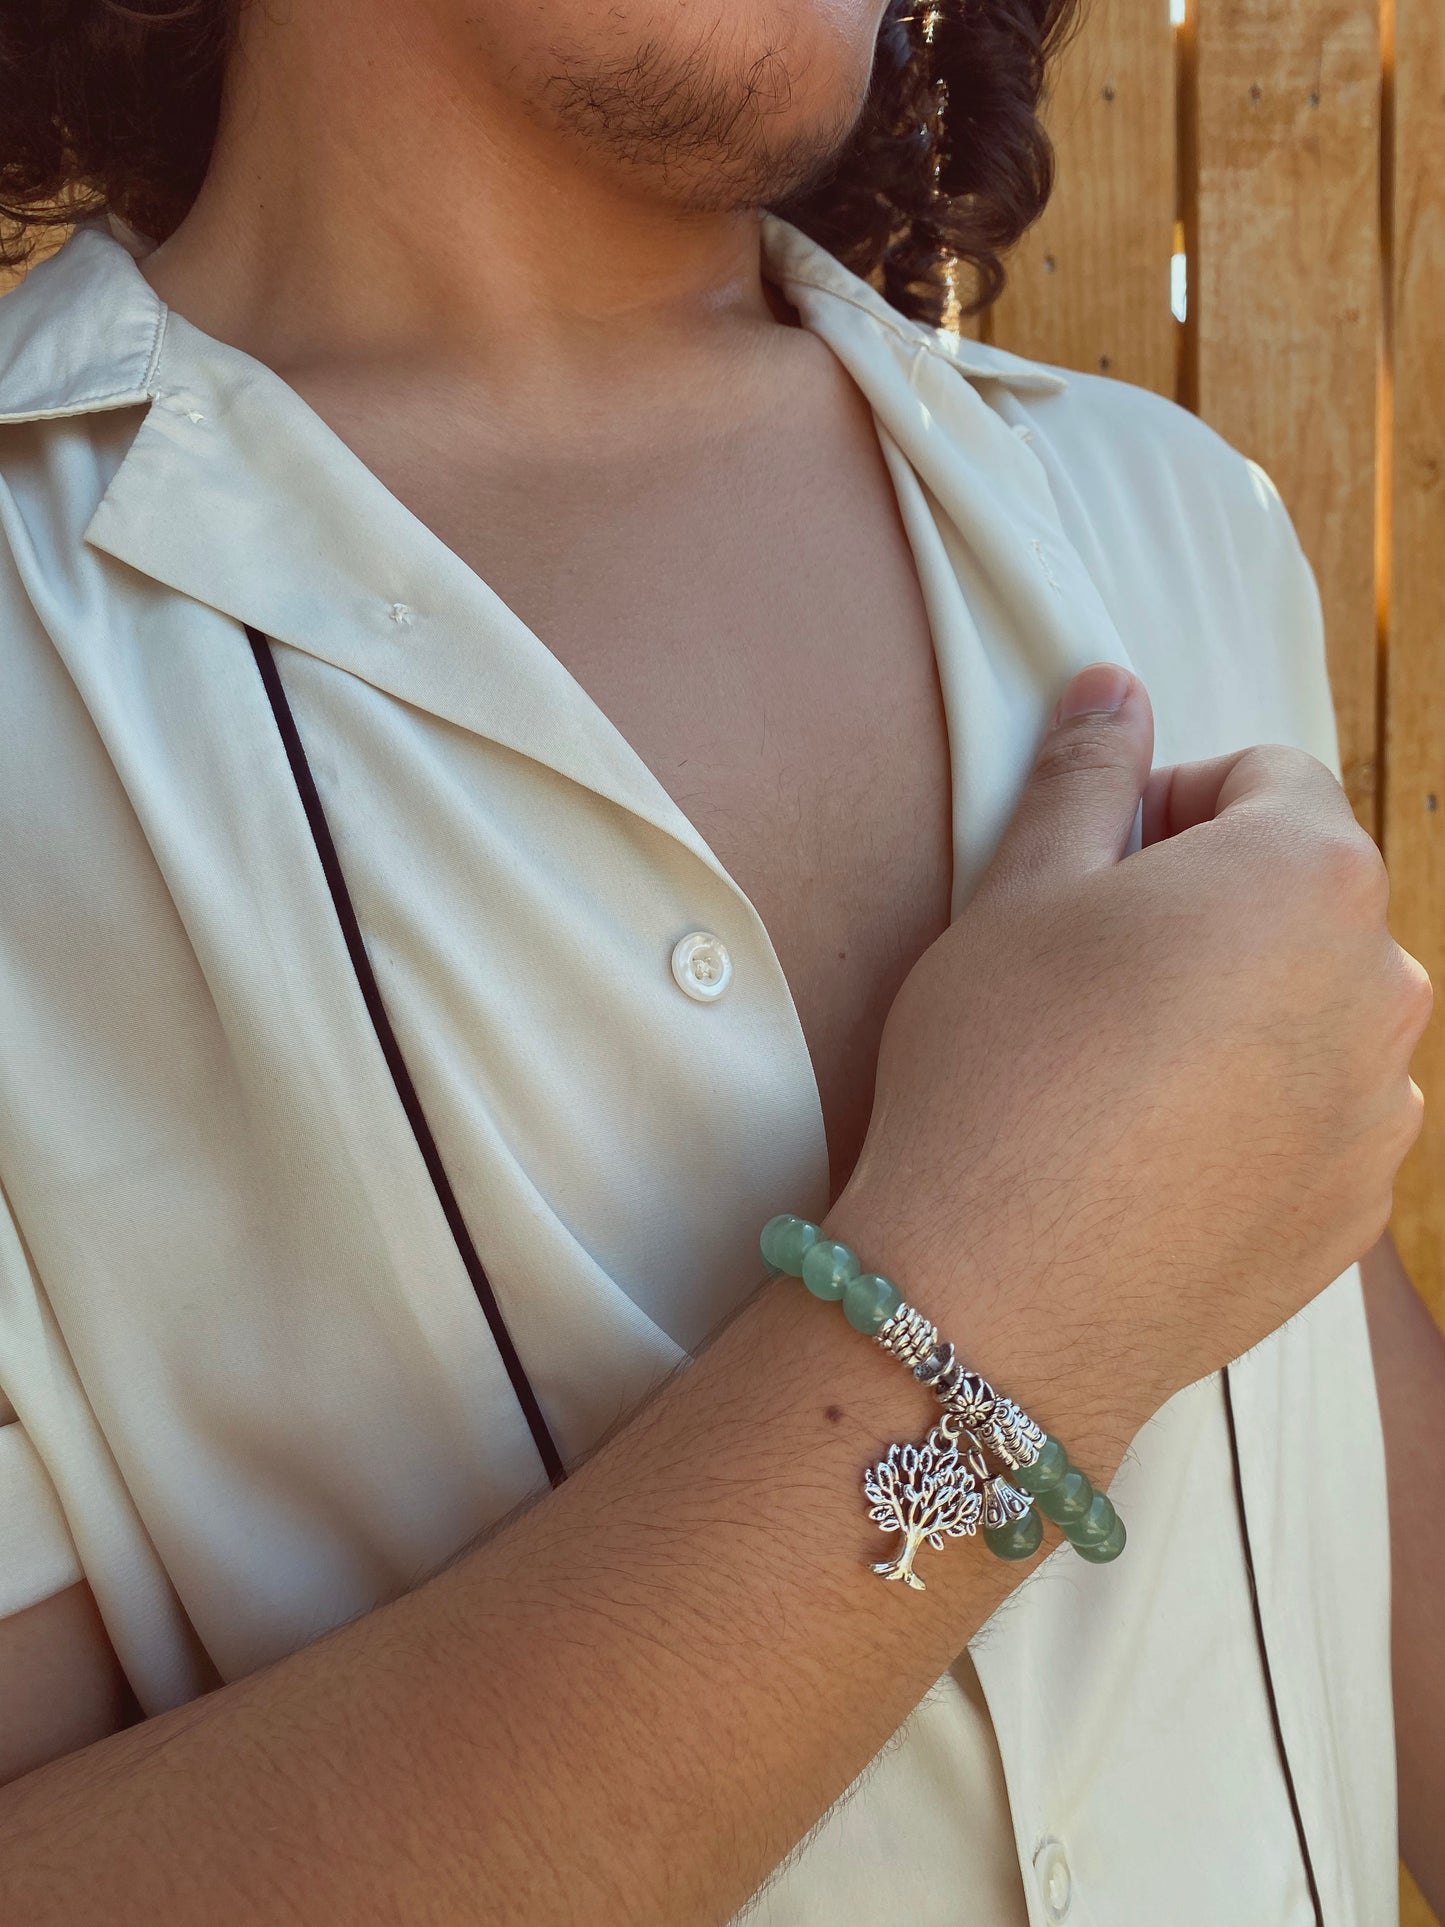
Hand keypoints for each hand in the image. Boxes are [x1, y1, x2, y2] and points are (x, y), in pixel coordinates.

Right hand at [828, 663, 1431, 1434]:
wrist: (1004, 1297)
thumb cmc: (1002, 1071)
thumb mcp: (1017, 892)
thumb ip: (1086, 774)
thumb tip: (1112, 688)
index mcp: (1311, 876)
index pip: (1268, 776)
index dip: (1171, 805)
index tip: (1098, 866)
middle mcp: (1383, 987)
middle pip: (1303, 897)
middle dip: (1214, 907)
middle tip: (1095, 973)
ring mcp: (1380, 1111)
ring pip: (1315, 1010)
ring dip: (1243, 1009)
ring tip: (1122, 1071)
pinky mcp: (1357, 1211)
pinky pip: (1318, 1116)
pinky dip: (1257, 1110)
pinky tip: (1155, 1148)